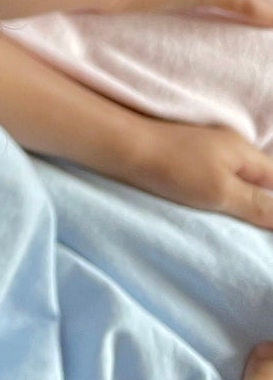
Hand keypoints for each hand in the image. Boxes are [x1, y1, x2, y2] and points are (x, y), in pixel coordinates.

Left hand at [124, 118, 272, 228]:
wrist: (121, 148)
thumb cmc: (172, 168)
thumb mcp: (221, 193)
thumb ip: (259, 206)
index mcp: (244, 151)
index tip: (267, 229)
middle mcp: (229, 147)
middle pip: (260, 181)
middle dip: (263, 205)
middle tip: (257, 233)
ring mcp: (207, 150)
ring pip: (238, 180)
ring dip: (241, 202)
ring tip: (239, 226)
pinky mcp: (187, 159)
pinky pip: (217, 179)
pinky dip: (221, 195)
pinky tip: (213, 210)